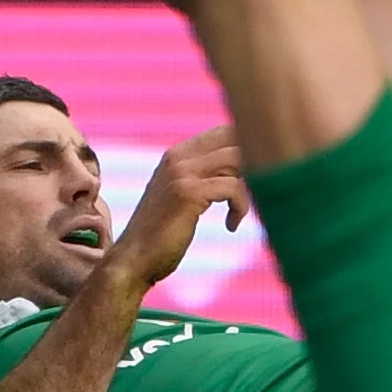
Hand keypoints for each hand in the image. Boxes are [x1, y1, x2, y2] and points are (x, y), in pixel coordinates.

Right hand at [102, 128, 249, 289]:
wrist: (134, 260)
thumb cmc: (162, 234)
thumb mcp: (180, 196)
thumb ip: (201, 177)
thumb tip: (241, 168)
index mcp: (176, 154)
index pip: (224, 131)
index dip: (248, 150)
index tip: (258, 178)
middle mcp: (178, 156)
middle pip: (234, 138)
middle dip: (255, 163)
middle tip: (257, 192)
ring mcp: (181, 172)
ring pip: (237, 158)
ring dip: (250, 185)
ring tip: (238, 209)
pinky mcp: (188, 193)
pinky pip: (234, 187)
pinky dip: (240, 207)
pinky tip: (231, 225)